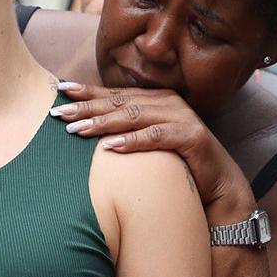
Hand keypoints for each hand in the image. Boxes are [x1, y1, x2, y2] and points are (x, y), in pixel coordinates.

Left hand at [51, 81, 249, 219]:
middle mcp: (168, 103)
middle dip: (87, 107)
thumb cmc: (178, 165)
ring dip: (103, 123)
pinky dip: (132, 141)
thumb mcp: (148, 144)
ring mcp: (180, 117)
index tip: (60, 92)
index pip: (115, 94)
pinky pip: (156, 136)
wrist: (217, 184)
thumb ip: (126, 132)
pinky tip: (110, 146)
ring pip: (135, 116)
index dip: (87, 93)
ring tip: (77, 130)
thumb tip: (87, 129)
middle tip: (59, 113)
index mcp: (156, 100)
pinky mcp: (190, 136)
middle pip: (120, 102)